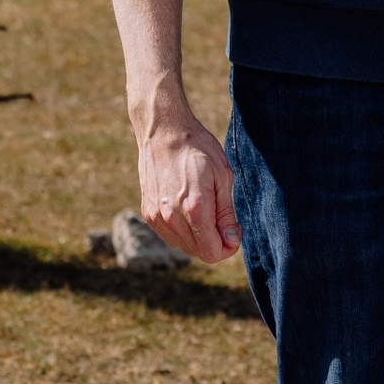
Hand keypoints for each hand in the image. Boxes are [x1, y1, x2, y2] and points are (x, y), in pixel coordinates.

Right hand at [136, 109, 239, 260]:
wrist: (163, 131)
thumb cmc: (198, 148)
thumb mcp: (222, 176)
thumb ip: (226, 213)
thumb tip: (231, 240)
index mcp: (194, 208)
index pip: (213, 253)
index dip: (229, 246)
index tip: (234, 227)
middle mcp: (171, 218)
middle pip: (199, 252)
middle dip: (216, 242)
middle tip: (222, 216)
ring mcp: (156, 217)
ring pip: (184, 246)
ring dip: (200, 237)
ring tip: (205, 208)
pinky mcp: (148, 213)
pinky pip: (171, 236)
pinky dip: (184, 231)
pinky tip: (189, 208)